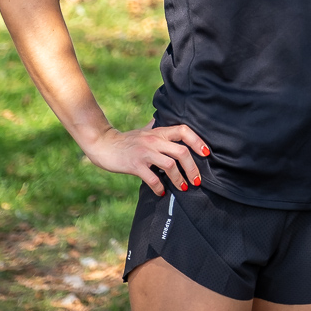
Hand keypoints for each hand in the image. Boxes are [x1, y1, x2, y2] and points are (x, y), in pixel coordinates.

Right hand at [84, 122, 208, 195]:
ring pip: (170, 165)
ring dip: (179, 179)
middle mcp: (154, 140)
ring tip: (183, 187)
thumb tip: (160, 119)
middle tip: (197, 180)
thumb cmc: (125, 140)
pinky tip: (161, 192)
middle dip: (192, 168)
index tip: (206, 153)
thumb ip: (154, 126)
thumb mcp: (142, 130)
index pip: (184, 131)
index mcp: (158, 132)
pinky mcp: (135, 165)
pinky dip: (159, 187)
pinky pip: (152, 178)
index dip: (198, 141)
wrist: (103, 145)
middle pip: (182, 151)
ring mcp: (145, 153)